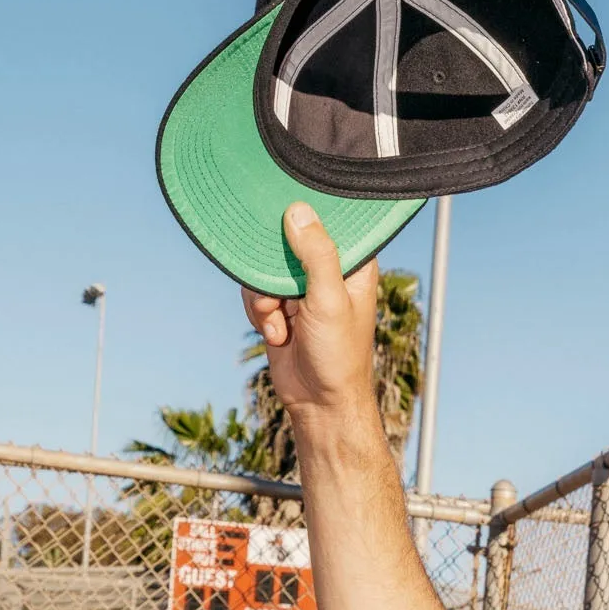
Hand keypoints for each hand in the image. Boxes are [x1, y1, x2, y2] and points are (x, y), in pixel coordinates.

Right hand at [241, 205, 380, 425]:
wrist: (319, 403)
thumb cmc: (338, 355)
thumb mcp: (330, 300)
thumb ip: (316, 255)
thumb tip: (298, 211)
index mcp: (354, 262)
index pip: (330, 218)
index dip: (306, 212)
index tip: (283, 206)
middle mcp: (328, 270)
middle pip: (288, 238)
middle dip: (274, 264)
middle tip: (277, 285)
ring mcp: (302, 287)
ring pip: (265, 265)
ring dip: (264, 295)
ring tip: (279, 321)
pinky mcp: (280, 304)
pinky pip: (255, 290)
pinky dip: (259, 312)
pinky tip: (276, 335)